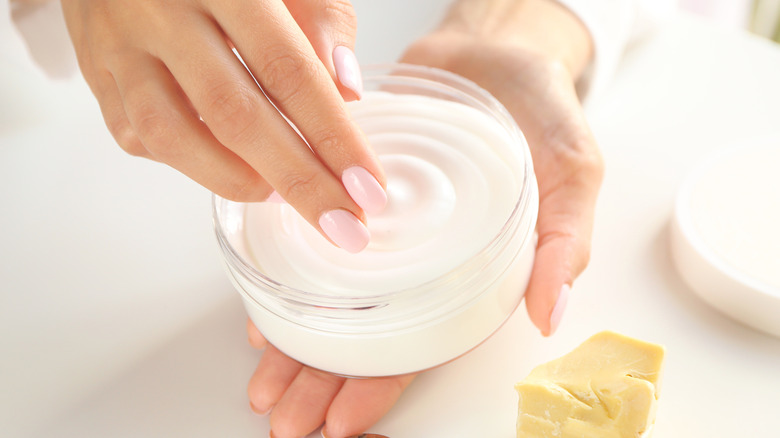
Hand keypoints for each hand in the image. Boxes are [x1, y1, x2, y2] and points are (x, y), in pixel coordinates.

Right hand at [61, 0, 385, 252]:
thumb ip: (320, 18)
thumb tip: (348, 93)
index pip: (290, 72)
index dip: (333, 138)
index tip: (367, 189)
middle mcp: (166, 12)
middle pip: (237, 116)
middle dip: (299, 181)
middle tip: (343, 226)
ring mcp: (121, 45)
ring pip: (174, 136)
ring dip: (237, 181)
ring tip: (282, 199)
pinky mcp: (96, 72)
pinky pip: (137, 136)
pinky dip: (189, 164)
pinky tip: (228, 169)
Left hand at [251, 0, 602, 435]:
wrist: (495, 47)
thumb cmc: (540, 109)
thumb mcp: (570, 170)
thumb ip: (566, 238)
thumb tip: (548, 314)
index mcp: (471, 275)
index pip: (423, 344)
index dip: (383, 385)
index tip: (341, 420)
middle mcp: (419, 261)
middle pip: (369, 335)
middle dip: (324, 381)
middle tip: (286, 416)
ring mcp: (382, 230)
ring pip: (335, 300)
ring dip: (297, 344)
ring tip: (264, 383)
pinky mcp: (351, 191)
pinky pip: (313, 241)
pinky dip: (288, 276)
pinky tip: (261, 306)